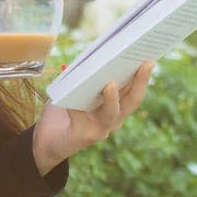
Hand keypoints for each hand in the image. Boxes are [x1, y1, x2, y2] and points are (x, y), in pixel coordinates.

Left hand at [31, 60, 155, 171]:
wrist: (46, 140)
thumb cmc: (64, 109)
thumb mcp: (76, 88)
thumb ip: (86, 76)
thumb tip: (92, 56)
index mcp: (116, 106)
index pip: (134, 90)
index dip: (143, 75)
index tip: (149, 58)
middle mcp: (113, 119)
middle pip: (132, 101)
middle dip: (140, 82)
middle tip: (146, 63)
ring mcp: (100, 129)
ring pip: (112, 113)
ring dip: (112, 98)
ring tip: (111, 84)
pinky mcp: (83, 136)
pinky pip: (81, 117)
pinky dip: (75, 106)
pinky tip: (68, 99)